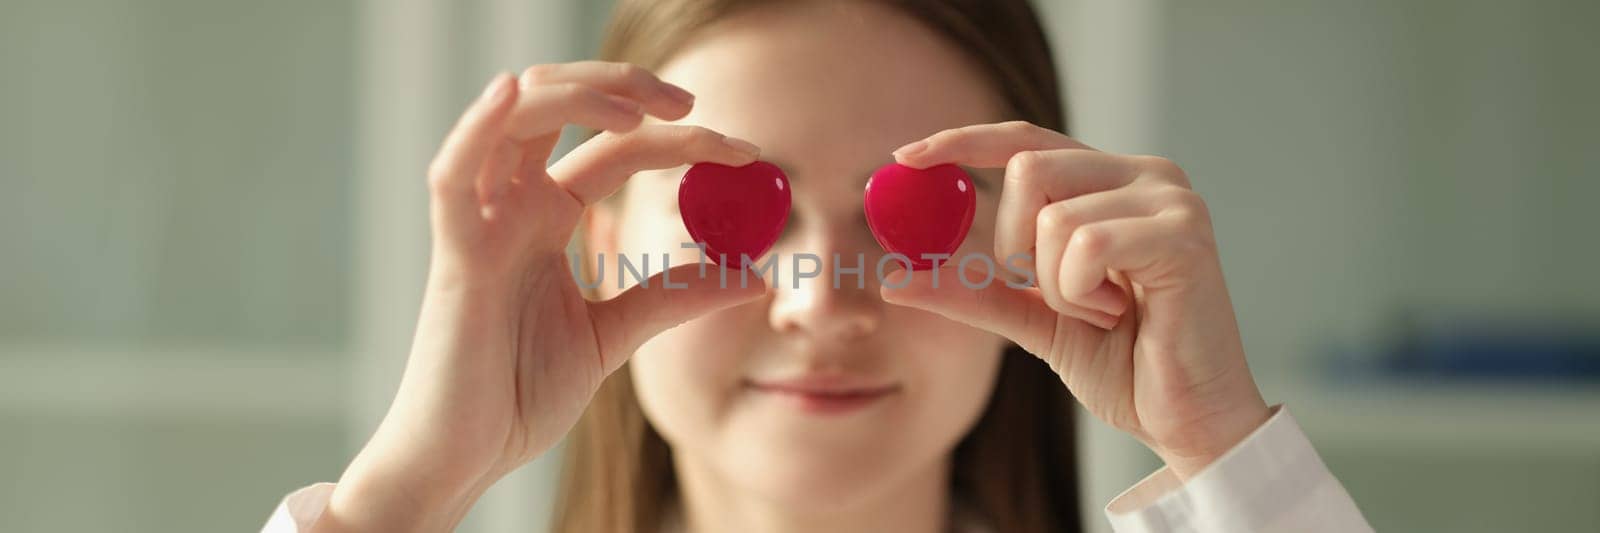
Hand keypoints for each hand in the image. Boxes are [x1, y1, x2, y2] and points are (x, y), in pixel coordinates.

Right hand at [315, 62, 765, 531]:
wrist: (468, 457)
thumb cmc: (519, 394)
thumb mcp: (615, 335)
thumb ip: (675, 297)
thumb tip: (756, 272)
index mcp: (548, 217)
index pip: (618, 149)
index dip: (681, 141)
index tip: (746, 154)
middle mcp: (512, 206)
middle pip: (562, 109)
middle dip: (628, 90)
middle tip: (693, 105)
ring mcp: (480, 224)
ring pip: (514, 120)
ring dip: (576, 96)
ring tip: (642, 111)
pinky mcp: (454, 255)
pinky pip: (453, 177)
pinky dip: (476, 127)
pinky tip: (511, 92)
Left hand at [882, 121, 1270, 479]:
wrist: (1186, 419)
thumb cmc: (1125, 364)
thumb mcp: (1032, 320)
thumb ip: (971, 292)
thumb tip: (895, 279)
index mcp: (1111, 183)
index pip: (1025, 140)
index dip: (962, 142)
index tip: (904, 156)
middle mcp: (1145, 175)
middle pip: (1027, 166)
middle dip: (1012, 244)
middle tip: (1050, 294)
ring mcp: (1170, 199)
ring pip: (1051, 214)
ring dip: (1055, 285)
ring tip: (1102, 313)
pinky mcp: (1184, 234)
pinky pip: (1086, 244)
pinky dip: (1079, 292)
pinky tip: (1118, 315)